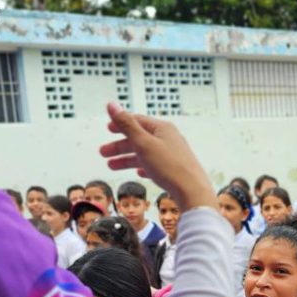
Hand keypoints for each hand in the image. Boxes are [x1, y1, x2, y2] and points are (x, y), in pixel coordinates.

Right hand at [100, 104, 214, 209]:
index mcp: (162, 129)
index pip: (137, 121)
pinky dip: (143, 167)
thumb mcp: (143, 143)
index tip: (108, 128)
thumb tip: (112, 105)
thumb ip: (126, 125)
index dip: (121, 124)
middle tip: (104, 152)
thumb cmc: (170, 167)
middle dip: (120, 145)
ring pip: (144, 153)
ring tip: (112, 166)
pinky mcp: (174, 170)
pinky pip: (155, 165)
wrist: (192, 192)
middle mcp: (168, 139)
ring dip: (127, 159)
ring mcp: (172, 154)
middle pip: (139, 138)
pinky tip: (138, 172)